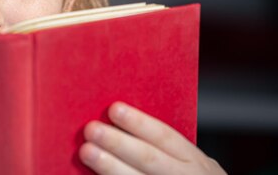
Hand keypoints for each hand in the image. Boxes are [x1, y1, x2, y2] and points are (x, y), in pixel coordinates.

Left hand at [79, 102, 226, 173]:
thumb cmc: (182, 174)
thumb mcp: (184, 159)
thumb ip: (156, 143)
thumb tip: (113, 120)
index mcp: (192, 159)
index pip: (164, 136)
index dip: (139, 122)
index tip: (114, 108)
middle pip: (148, 158)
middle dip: (118, 143)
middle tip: (91, 128)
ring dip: (109, 166)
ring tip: (86, 151)